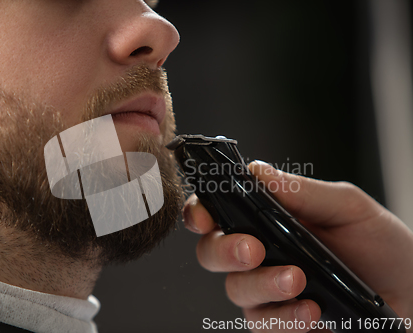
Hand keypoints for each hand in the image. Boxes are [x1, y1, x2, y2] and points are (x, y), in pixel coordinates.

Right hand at [183, 161, 412, 331]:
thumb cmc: (383, 249)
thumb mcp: (349, 208)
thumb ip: (301, 191)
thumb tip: (257, 172)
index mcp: (269, 220)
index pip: (219, 212)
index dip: (200, 212)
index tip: (204, 216)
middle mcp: (262, 254)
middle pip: (212, 252)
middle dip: (224, 251)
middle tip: (252, 250)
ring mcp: (269, 291)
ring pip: (235, 290)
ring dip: (262, 285)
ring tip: (298, 281)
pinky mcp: (282, 323)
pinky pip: (264, 324)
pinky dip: (284, 318)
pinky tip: (311, 311)